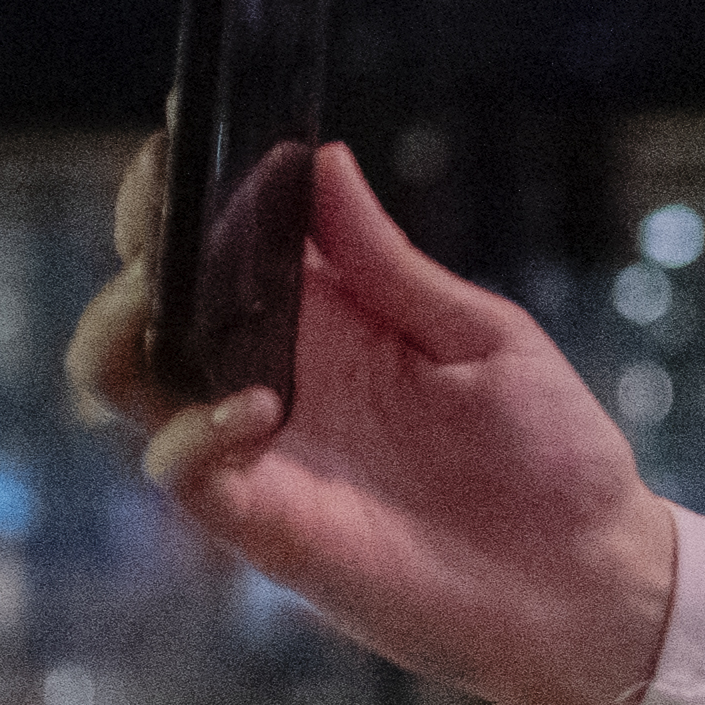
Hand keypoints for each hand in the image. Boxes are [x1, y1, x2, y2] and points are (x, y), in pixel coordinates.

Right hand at [67, 138, 687, 704]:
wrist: (586, 580)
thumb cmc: (550, 454)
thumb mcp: (484, 337)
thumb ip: (389, 263)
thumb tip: (322, 160)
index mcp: (328, 314)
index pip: (225, 237)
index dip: (185, 183)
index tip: (180, 123)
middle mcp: (272, 370)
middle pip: (153, 294)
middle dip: (139, 238)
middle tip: (160, 202)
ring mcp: (257, 446)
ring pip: (127, 376)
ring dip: (118, 328)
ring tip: (159, 296)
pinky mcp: (260, 519)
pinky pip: (178, 468)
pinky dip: (191, 431)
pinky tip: (256, 405)